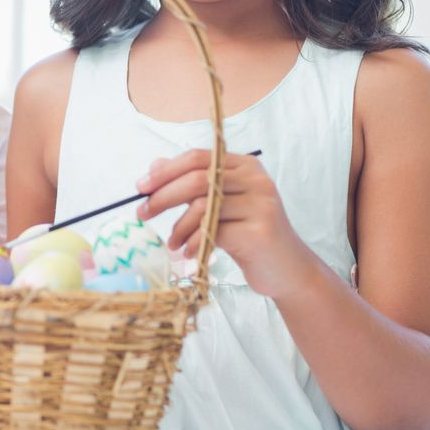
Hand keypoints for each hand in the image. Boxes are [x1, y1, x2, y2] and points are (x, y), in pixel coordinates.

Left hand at [137, 148, 313, 298]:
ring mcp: (260, 205)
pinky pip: (213, 232)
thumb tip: (154, 166)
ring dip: (178, 227)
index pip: (198, 157)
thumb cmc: (249, 234)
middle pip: (197, 179)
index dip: (165, 171)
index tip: (141, 187)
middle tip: (141, 213)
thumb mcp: (221, 204)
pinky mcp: (259, 232)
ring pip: (203, 207)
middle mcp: (256, 180)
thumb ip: (192, 183)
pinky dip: (194, 243)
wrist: (288, 271)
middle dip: (162, 197)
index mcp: (245, 165)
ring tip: (172, 243)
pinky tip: (189, 254)